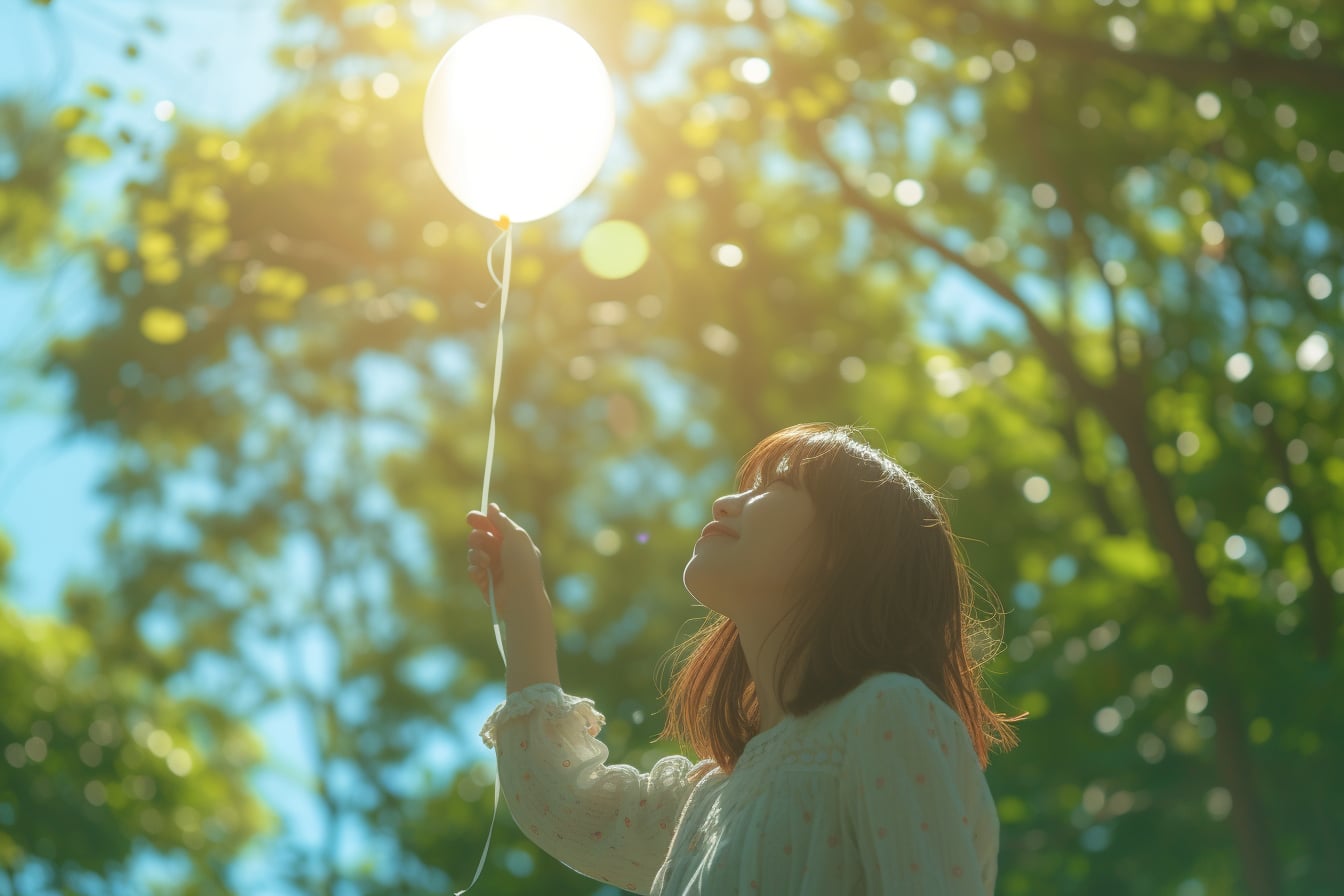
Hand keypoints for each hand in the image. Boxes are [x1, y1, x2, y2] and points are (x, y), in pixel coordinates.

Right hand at [464, 503, 547, 618]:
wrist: (520, 596)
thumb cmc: (522, 564)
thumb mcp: (515, 536)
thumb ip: (501, 521)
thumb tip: (491, 506)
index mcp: (513, 542)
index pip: (493, 527)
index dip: (481, 521)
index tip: (470, 518)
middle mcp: (503, 554)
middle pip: (480, 538)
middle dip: (476, 538)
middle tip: (477, 540)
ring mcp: (493, 568)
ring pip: (473, 553)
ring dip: (476, 555)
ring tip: (485, 562)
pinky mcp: (484, 582)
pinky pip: (472, 570)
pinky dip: (475, 570)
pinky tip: (482, 573)